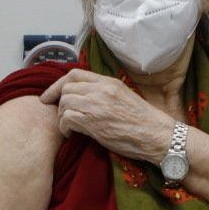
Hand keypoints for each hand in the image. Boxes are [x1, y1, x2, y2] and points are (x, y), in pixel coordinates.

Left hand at [39, 69, 172, 162]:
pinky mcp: (93, 123)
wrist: (157, 135)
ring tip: (69, 126)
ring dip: (62, 116)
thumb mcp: (124, 96)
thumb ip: (104, 92)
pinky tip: (71, 133)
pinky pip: (67, 119)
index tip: (50, 95)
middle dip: (58, 102)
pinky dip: (64, 127)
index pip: (74, 74)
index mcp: (109, 82)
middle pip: (66, 88)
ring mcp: (97, 106)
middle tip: (61, 115)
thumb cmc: (143, 121)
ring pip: (64, 103)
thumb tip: (83, 96)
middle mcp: (101, 90)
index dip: (57, 84)